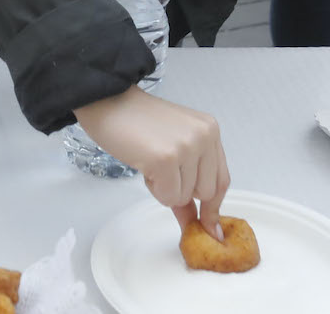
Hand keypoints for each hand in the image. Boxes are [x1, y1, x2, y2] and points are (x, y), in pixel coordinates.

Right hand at [72, 87, 229, 239]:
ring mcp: (187, 147)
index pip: (222, 179)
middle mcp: (204, 136)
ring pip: (186, 198)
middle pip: (206, 193)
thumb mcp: (172, 147)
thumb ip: (189, 181)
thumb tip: (201, 224)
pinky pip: (169, 198)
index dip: (213, 205)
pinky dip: (154, 190)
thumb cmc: (136, 122)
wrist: (108, 101)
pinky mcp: (166, 159)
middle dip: (182, 191)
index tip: (210, 227)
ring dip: (165, 189)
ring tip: (150, 160)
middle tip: (160, 170)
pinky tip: (144, 165)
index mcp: (209, 130)